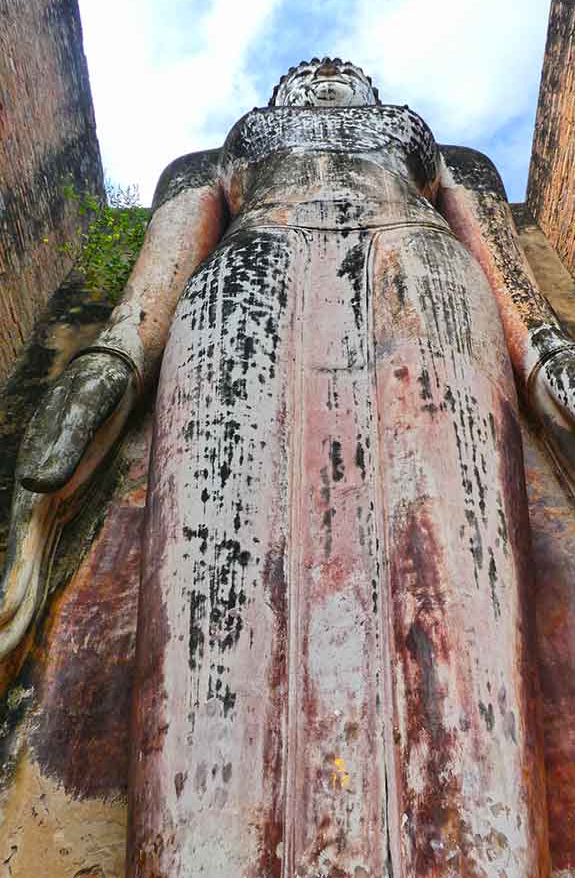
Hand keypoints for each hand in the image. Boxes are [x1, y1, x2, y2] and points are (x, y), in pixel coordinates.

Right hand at [0, 352, 135, 659]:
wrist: (118, 366)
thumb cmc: (104, 383)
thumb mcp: (88, 406)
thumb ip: (67, 444)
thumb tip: (38, 488)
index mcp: (39, 492)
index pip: (20, 559)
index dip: (11, 597)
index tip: (0, 637)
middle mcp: (41, 505)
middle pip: (21, 574)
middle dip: (7, 621)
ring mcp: (54, 506)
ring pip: (32, 568)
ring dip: (17, 610)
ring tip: (2, 652)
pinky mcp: (72, 500)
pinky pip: (52, 551)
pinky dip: (36, 583)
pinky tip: (28, 609)